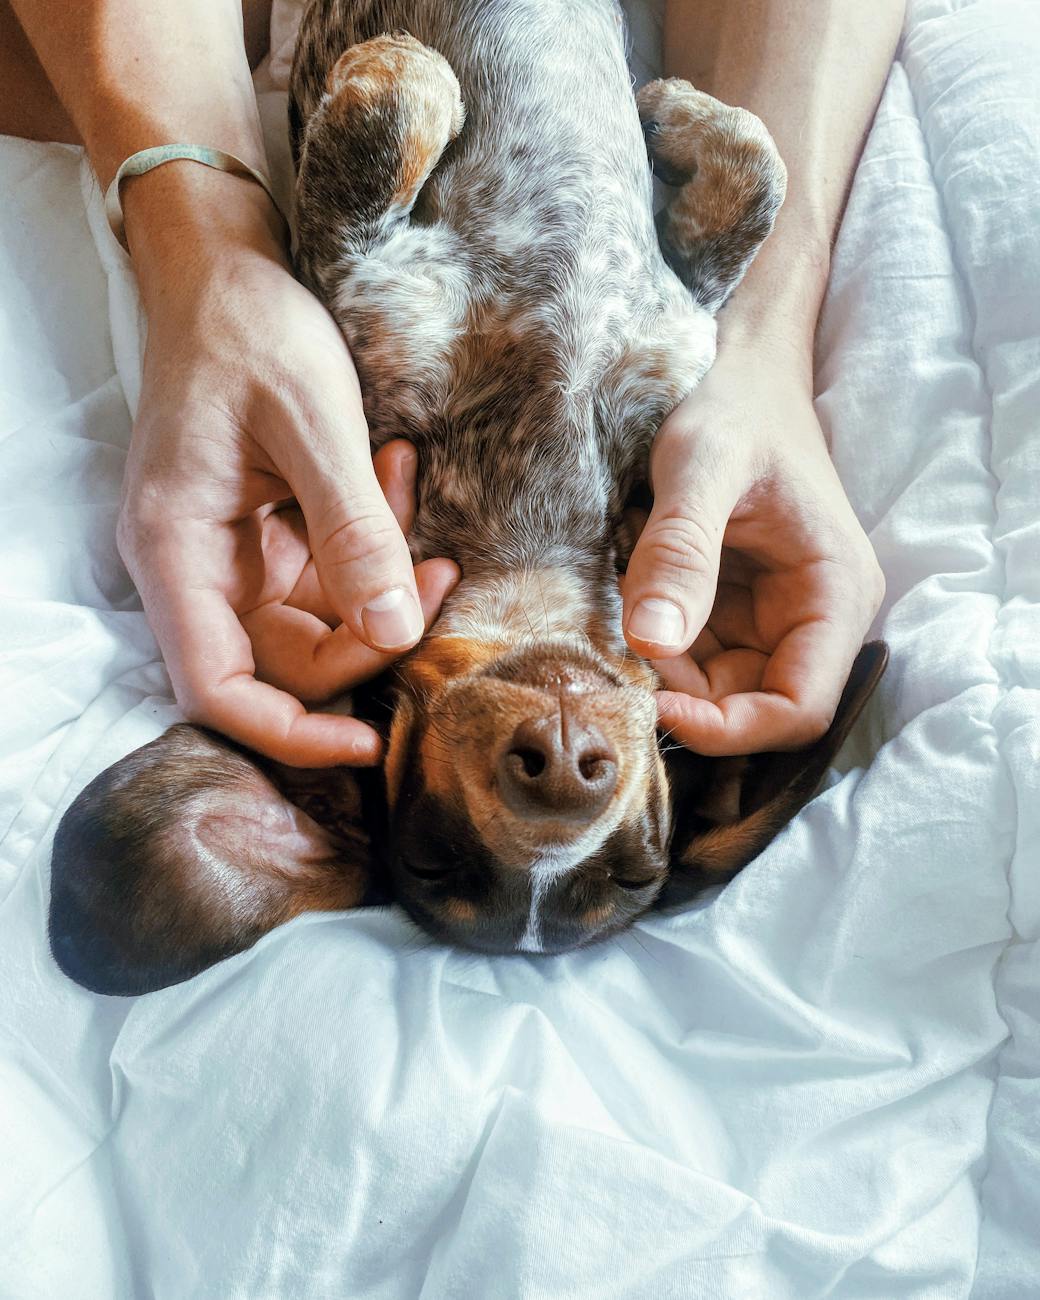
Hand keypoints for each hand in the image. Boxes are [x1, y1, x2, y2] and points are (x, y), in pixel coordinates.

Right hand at [117, 173, 458, 767]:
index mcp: (175, 550)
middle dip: (368, 635)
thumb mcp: (312, 421)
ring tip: (416, 498)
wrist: (225, 269)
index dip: (289, 731)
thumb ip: (353, 530)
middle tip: (438, 576)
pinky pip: (327, 574)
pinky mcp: (266, 533)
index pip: (217, 687)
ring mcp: (231, 553)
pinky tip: (397, 475)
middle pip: (281, 663)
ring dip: (380, 580)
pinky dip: (373, 542)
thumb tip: (395, 635)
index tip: (370, 742)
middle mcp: (195, 567)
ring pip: (315, 621)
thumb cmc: (249, 328)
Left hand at [621, 339, 883, 754]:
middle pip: (750, 706)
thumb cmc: (735, 408)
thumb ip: (681, 550)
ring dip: (661, 665)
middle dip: (681, 690)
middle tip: (619, 641)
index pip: (799, 709)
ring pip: (714, 687)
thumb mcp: (701, 465)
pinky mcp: (737, 612)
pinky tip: (632, 591)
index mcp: (835, 594)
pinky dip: (655, 639)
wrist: (739, 375)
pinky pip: (694, 655)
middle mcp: (814, 619)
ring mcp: (774, 619)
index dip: (730, 728)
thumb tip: (651, 640)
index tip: (655, 704)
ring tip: (624, 598)